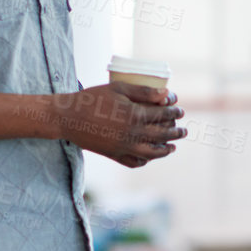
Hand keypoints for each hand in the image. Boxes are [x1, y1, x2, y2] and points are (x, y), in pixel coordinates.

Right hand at [58, 83, 186, 166]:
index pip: (163, 114)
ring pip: (152, 153)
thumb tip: (167, 94)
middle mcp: (132, 134)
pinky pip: (135, 162)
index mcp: (135, 115)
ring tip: (173, 147)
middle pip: (162, 135)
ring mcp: (124, 147)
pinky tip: (150, 156)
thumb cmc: (92, 98)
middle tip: (183, 130)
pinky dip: (146, 160)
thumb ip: (143, 92)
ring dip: (165, 150)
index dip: (174, 112)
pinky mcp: (114, 156)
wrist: (68, 118)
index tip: (180, 110)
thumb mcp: (118, 88)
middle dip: (176, 132)